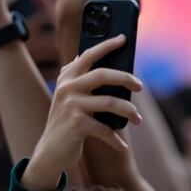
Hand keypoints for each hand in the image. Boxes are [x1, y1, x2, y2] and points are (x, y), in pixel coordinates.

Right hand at [21, 34, 143, 190]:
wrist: (50, 151)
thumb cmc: (66, 122)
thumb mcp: (69, 97)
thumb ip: (80, 78)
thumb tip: (106, 63)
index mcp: (67, 78)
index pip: (88, 55)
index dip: (107, 45)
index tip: (123, 39)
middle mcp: (67, 88)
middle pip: (103, 75)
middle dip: (126, 78)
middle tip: (140, 87)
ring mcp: (71, 105)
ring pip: (110, 102)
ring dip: (129, 111)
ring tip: (137, 119)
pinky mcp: (76, 124)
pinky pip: (105, 129)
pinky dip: (116, 139)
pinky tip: (122, 146)